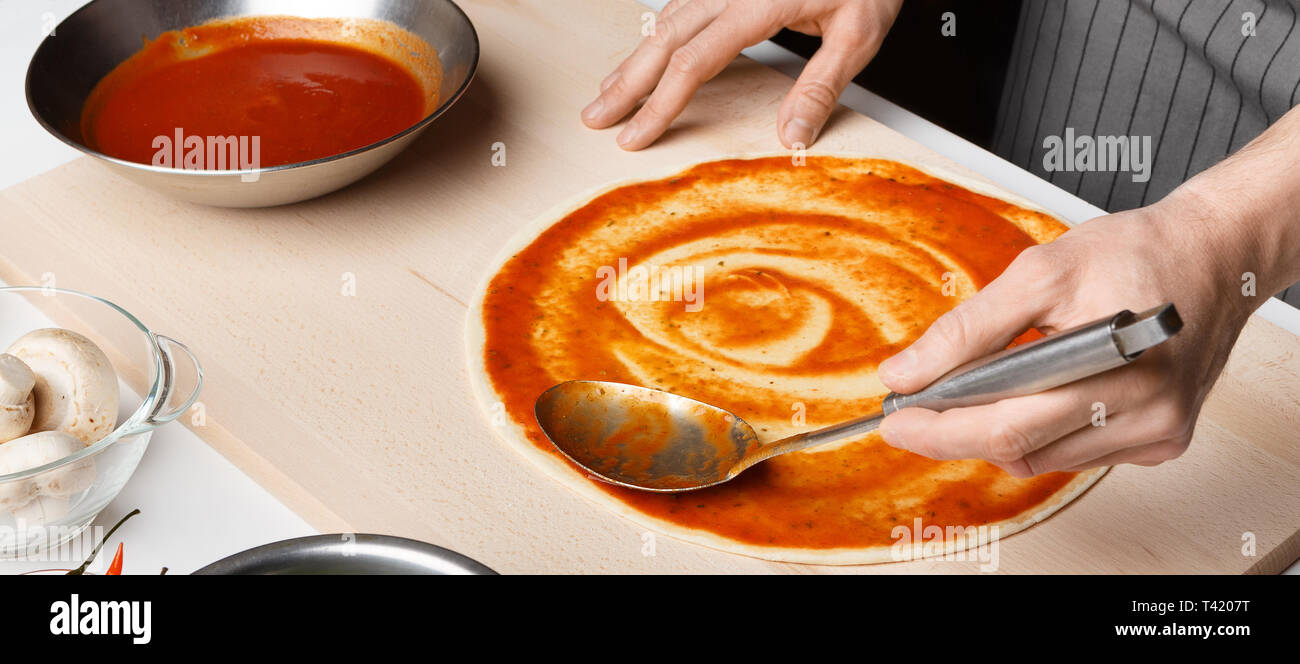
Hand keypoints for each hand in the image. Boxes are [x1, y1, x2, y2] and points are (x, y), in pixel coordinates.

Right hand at [582, 0, 902, 149]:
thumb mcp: (860, 34)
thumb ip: (821, 86)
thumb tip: (790, 137)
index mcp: (761, 1)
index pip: (697, 59)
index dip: (662, 102)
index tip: (638, 135)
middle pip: (665, 37)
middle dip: (627, 84)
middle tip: (595, 119)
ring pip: (666, 20)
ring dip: (635, 61)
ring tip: (609, 95)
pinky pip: (682, 8)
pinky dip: (657, 39)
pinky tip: (644, 59)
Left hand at [875, 190, 1259, 476]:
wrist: (1214, 255)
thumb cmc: (1136, 254)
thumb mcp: (1039, 272)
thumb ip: (968, 329)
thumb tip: (907, 372)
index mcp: (1117, 367)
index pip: (1007, 426)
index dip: (941, 431)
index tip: (894, 420)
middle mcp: (1146, 413)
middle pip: (1020, 449)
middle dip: (955, 433)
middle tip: (912, 411)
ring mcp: (1157, 433)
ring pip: (1044, 458)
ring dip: (1001, 429)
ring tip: (985, 384)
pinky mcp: (1161, 441)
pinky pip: (1075, 453)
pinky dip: (1042, 430)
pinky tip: (1042, 391)